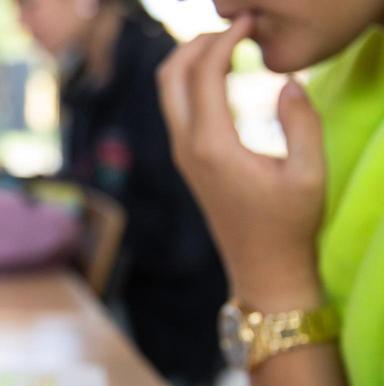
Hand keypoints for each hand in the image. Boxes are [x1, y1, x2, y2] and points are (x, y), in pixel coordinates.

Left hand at [157, 14, 325, 309]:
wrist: (263, 268)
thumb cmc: (290, 224)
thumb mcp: (309, 172)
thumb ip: (301, 122)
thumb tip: (287, 82)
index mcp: (213, 146)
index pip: (203, 74)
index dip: (224, 39)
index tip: (249, 21)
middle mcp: (187, 148)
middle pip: (169, 77)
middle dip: (195, 43)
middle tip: (233, 27)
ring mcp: (183, 155)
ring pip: (168, 93)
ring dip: (190, 61)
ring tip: (230, 42)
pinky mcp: (187, 162)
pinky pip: (178, 109)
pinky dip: (192, 82)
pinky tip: (223, 74)